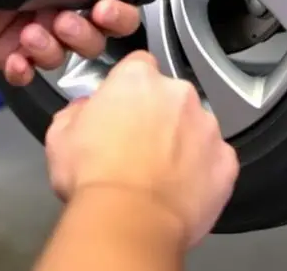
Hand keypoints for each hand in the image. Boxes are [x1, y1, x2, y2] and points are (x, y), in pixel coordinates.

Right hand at [45, 51, 239, 247]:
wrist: (129, 220)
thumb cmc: (95, 177)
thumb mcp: (60, 137)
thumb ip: (75, 112)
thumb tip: (83, 111)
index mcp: (139, 79)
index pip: (139, 66)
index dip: (129, 88)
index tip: (123, 106)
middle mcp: (179, 95)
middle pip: (171, 97)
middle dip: (159, 116)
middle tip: (137, 147)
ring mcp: (207, 127)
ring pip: (197, 127)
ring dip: (183, 143)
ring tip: (159, 174)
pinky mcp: (226, 160)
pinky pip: (216, 160)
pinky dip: (203, 171)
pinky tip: (180, 189)